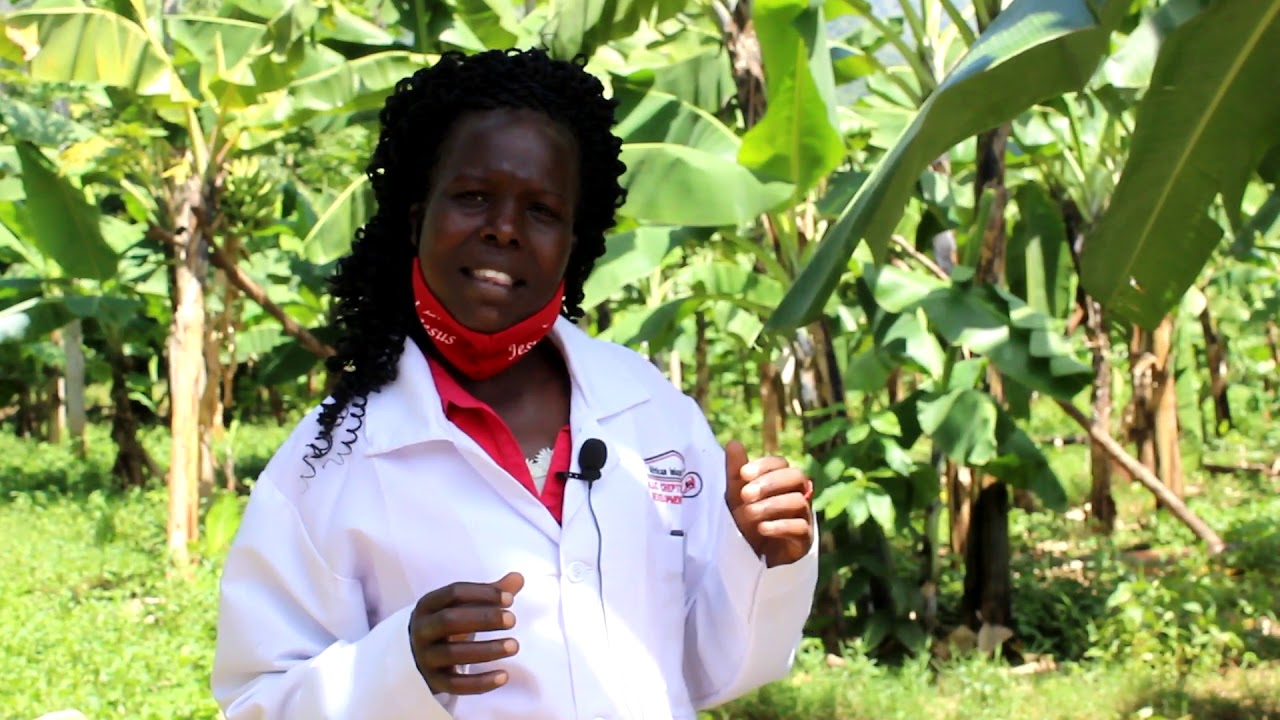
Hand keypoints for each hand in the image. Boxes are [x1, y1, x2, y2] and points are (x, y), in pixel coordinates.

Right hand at [409, 572, 523, 694]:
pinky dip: (480, 683)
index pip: (453, 593)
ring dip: (487, 650)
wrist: (416, 656)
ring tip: (514, 645)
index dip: (482, 594)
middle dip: (483, 619)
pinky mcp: (433, 682)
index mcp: (428, 605)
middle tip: (513, 620)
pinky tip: (504, 676)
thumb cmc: (447, 625)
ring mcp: (425, 657)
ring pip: (453, 654)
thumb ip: (489, 593)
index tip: (509, 599)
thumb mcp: (461, 607)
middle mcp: (421, 630)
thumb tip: (519, 577)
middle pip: (449, 621)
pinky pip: (456, 685)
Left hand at [724, 441, 813, 567]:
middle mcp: (798, 494)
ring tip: (749, 514)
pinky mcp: (805, 539)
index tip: (743, 474)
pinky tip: (762, 528)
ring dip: (771, 506)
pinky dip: (780, 526)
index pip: (781, 463)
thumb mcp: (737, 495)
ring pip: (798, 501)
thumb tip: (733, 442)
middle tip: (745, 495)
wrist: (755, 556)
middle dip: (770, 483)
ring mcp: (804, 516)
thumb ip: (736, 471)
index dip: (764, 466)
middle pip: (796, 477)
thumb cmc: (748, 519)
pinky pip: (801, 528)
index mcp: (782, 480)